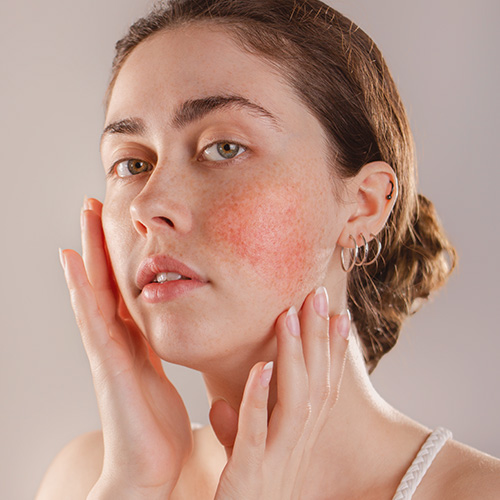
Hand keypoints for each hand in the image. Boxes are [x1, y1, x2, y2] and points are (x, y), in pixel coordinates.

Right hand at [59, 198, 192, 498]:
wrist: (147, 469)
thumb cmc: (156, 428)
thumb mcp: (163, 378)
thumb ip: (162, 353)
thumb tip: (172, 332)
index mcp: (135, 341)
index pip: (124, 290)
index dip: (119, 258)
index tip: (118, 224)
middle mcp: (117, 339)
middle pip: (106, 281)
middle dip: (100, 243)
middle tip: (94, 203)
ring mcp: (107, 350)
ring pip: (95, 290)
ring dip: (88, 253)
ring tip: (84, 216)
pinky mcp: (107, 363)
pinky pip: (92, 318)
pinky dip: (81, 289)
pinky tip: (72, 262)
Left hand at [210, 287, 349, 499]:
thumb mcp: (246, 463)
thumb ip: (241, 432)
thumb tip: (222, 407)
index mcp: (299, 443)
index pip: (324, 389)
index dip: (335, 352)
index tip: (340, 315)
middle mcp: (297, 449)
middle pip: (317, 385)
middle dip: (320, 339)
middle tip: (319, 295)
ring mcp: (276, 462)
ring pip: (295, 402)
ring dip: (295, 357)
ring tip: (290, 316)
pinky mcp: (249, 476)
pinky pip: (256, 434)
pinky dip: (259, 399)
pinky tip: (263, 368)